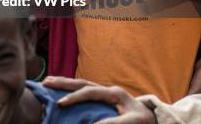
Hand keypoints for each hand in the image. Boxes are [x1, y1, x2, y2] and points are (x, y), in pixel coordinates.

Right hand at [42, 76, 156, 123]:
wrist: (154, 120)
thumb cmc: (144, 122)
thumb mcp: (133, 123)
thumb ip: (114, 123)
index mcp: (114, 93)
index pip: (90, 91)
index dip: (75, 96)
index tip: (61, 103)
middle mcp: (108, 90)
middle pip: (82, 82)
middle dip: (63, 83)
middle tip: (46, 82)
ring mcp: (106, 93)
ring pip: (81, 85)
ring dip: (65, 84)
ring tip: (48, 82)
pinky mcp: (104, 100)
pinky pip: (84, 92)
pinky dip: (71, 90)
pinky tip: (61, 92)